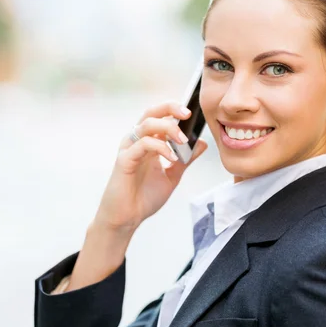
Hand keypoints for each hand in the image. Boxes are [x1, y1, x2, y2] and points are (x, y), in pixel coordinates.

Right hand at [94, 102, 207, 232]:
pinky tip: (172, 158)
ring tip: (182, 140)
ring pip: (146, 125)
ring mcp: (129, 149)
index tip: (193, 114)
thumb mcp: (172, 175)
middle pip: (151, 113)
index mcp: (148, 142)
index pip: (160, 116)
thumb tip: (202, 143)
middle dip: (170, 108)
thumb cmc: (144, 197)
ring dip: (168, 129)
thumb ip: (185, 159)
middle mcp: (137, 141)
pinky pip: (142, 145)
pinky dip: (160, 147)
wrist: (127, 218)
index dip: (175, 110)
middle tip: (188, 114)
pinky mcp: (124, 160)